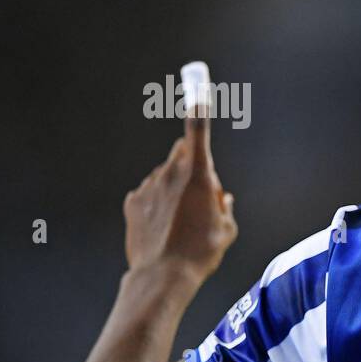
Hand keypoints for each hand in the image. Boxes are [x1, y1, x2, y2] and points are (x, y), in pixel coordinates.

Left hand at [123, 98, 237, 282]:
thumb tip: (221, 196)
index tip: (198, 85)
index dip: (200, 107)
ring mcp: (149, 186)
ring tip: (182, 223)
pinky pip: (149, 193)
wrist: (163, 276)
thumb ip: (225, 205)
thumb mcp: (227, 229)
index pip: (198, 131)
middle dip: (193, 165)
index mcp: (199, 175)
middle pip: (182, 153)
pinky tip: (164, 228)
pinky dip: (157, 203)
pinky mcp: (133, 201)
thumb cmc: (201, 252)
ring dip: (175, 189)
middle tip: (202, 196)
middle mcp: (171, 173)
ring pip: (165, 175)